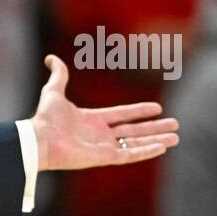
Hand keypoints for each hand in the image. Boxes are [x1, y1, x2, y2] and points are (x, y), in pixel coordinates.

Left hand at [29, 54, 178, 171]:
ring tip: (176, 137)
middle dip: (155, 128)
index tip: (157, 108)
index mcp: (91, 120)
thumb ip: (58, 75)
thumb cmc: (45, 118)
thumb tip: (51, 58)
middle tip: (175, 125)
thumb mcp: (53, 91)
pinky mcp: (104, 158)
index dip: (138, 111)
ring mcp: (103, 147)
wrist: (40, 139)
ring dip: (156, 140)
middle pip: (134, 131)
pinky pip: (130, 155)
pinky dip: (146, 151)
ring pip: (136, 143)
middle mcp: (99, 135)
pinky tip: (162, 147)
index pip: (121, 115)